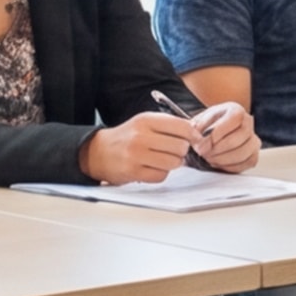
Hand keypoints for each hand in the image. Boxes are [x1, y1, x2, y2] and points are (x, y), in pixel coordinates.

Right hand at [85, 114, 200, 184]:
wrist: (99, 152)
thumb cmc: (128, 137)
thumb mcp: (145, 123)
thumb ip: (169, 125)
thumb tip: (196, 133)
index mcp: (146, 120)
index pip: (182, 126)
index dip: (192, 135)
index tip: (193, 139)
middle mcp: (141, 136)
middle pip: (181, 146)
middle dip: (182, 151)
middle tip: (173, 151)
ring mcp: (136, 155)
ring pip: (173, 162)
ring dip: (173, 163)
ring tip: (163, 159)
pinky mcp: (134, 172)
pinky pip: (162, 175)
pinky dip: (161, 173)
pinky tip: (152, 168)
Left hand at [191, 103, 258, 174]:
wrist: (210, 138)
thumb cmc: (205, 129)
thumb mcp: (197, 123)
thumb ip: (197, 130)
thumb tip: (201, 142)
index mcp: (235, 110)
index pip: (235, 118)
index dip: (219, 132)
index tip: (204, 143)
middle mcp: (248, 123)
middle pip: (241, 136)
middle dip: (219, 148)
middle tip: (204, 153)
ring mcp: (253, 140)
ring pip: (244, 151)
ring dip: (223, 159)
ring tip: (209, 159)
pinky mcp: (253, 155)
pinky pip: (247, 163)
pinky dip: (230, 166)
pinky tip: (218, 163)